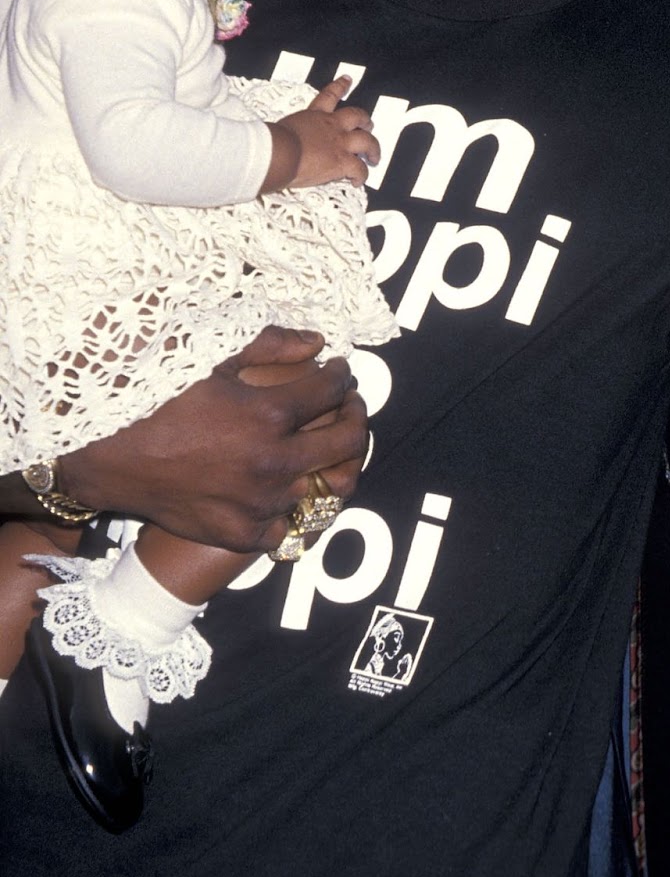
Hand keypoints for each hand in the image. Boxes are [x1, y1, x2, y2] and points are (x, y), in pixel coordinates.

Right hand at [57, 327, 367, 553]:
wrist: (108, 455)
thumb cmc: (156, 398)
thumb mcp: (210, 356)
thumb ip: (270, 343)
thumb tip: (317, 342)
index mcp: (268, 414)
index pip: (332, 391)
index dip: (340, 376)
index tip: (336, 371)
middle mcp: (272, 463)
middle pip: (347, 442)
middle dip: (354, 417)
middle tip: (347, 406)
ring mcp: (259, 503)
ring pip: (325, 487)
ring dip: (329, 463)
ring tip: (319, 447)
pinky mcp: (240, 534)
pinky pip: (287, 528)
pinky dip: (290, 510)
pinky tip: (284, 491)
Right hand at [268, 75, 379, 190]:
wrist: (279, 152)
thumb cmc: (273, 142)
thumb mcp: (282, 128)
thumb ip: (290, 132)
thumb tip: (282, 140)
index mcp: (314, 115)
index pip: (329, 95)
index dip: (340, 86)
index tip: (347, 80)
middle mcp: (331, 126)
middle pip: (357, 116)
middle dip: (365, 120)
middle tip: (368, 125)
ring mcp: (340, 143)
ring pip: (367, 141)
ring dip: (373, 149)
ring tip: (374, 157)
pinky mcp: (343, 162)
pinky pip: (360, 169)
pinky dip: (362, 176)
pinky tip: (358, 181)